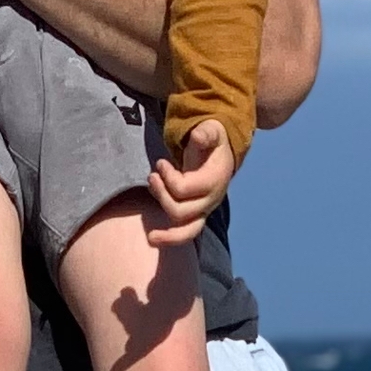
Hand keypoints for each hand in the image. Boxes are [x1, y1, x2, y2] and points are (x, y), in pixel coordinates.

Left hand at [144, 119, 236, 244]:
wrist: (220, 157)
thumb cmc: (211, 144)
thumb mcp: (212, 132)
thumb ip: (205, 133)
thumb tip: (198, 135)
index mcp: (213, 181)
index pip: (184, 189)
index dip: (168, 177)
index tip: (161, 163)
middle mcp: (210, 201)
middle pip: (180, 212)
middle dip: (161, 195)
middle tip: (152, 177)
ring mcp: (203, 211)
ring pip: (187, 231)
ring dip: (164, 224)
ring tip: (149, 217)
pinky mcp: (196, 217)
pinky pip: (185, 235)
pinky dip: (169, 238)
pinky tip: (152, 238)